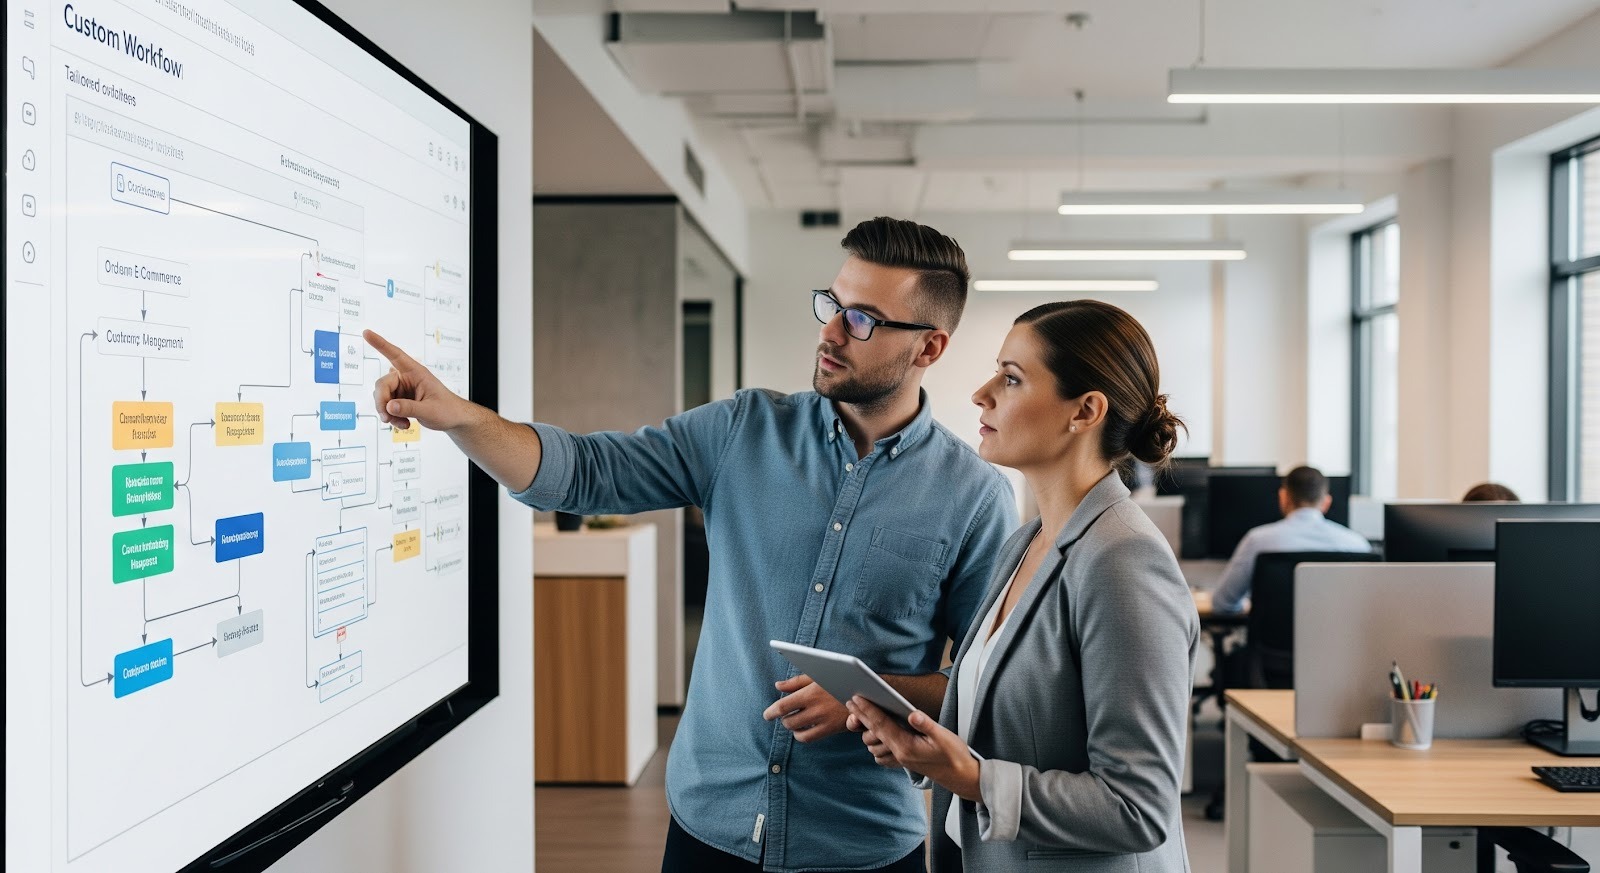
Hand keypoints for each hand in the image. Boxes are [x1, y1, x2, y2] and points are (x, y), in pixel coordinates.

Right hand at [363, 330, 471, 431]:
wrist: (453, 419)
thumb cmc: (447, 410)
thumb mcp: (430, 410)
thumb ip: (409, 408)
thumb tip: (389, 406)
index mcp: (416, 372)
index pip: (395, 355)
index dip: (380, 343)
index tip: (366, 332)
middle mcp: (407, 378)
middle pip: (382, 385)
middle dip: (382, 402)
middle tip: (387, 417)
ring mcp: (402, 390)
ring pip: (382, 398)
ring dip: (388, 413)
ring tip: (403, 424)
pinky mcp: (400, 400)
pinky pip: (387, 407)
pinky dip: (392, 417)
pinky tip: (404, 424)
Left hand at [761, 675, 849, 742]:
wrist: (865, 693)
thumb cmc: (839, 680)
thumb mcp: (818, 676)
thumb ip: (796, 682)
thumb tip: (778, 686)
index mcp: (810, 693)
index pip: (783, 706)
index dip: (771, 712)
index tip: (767, 715)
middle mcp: (815, 709)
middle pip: (788, 721)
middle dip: (783, 719)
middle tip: (784, 715)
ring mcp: (823, 721)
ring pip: (797, 731)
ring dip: (791, 727)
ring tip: (793, 721)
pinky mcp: (830, 729)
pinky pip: (808, 738)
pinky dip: (800, 735)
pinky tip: (802, 729)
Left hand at [847, 696, 980, 801]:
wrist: (961, 777)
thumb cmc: (954, 756)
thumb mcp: (944, 737)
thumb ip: (927, 724)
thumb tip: (912, 713)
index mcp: (906, 746)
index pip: (881, 725)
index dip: (868, 710)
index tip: (856, 697)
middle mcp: (899, 753)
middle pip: (874, 732)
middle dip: (861, 716)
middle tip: (850, 700)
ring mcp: (900, 759)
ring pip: (874, 745)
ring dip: (867, 729)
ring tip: (861, 713)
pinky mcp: (903, 761)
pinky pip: (882, 753)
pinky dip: (877, 742)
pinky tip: (878, 732)